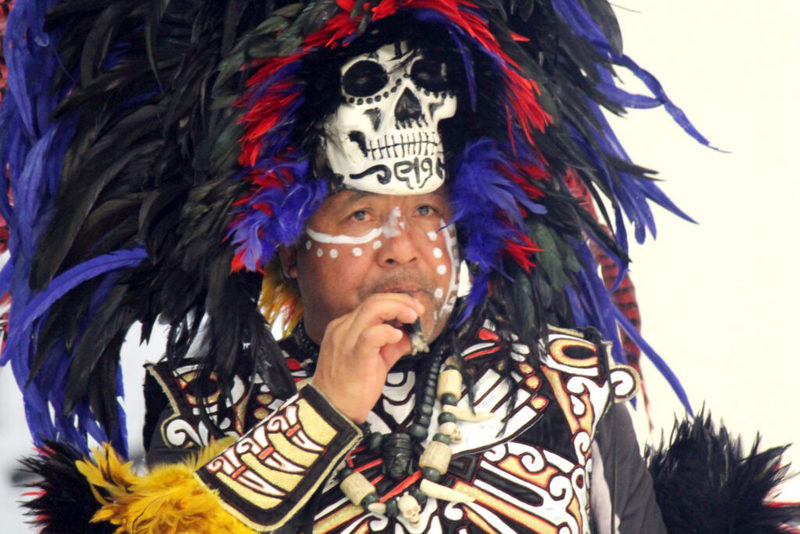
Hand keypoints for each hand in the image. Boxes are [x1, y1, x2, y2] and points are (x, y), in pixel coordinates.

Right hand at [311, 293, 422, 422]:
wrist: (333, 411)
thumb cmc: (349, 388)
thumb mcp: (374, 361)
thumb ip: (390, 346)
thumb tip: (408, 336)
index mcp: (345, 328)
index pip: (372, 304)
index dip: (396, 302)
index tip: (412, 309)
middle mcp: (343, 329)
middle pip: (374, 301)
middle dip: (400, 301)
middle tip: (417, 310)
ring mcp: (346, 341)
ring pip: (372, 309)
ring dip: (397, 309)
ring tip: (412, 317)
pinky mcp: (354, 356)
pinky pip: (371, 335)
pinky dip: (388, 332)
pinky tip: (398, 336)